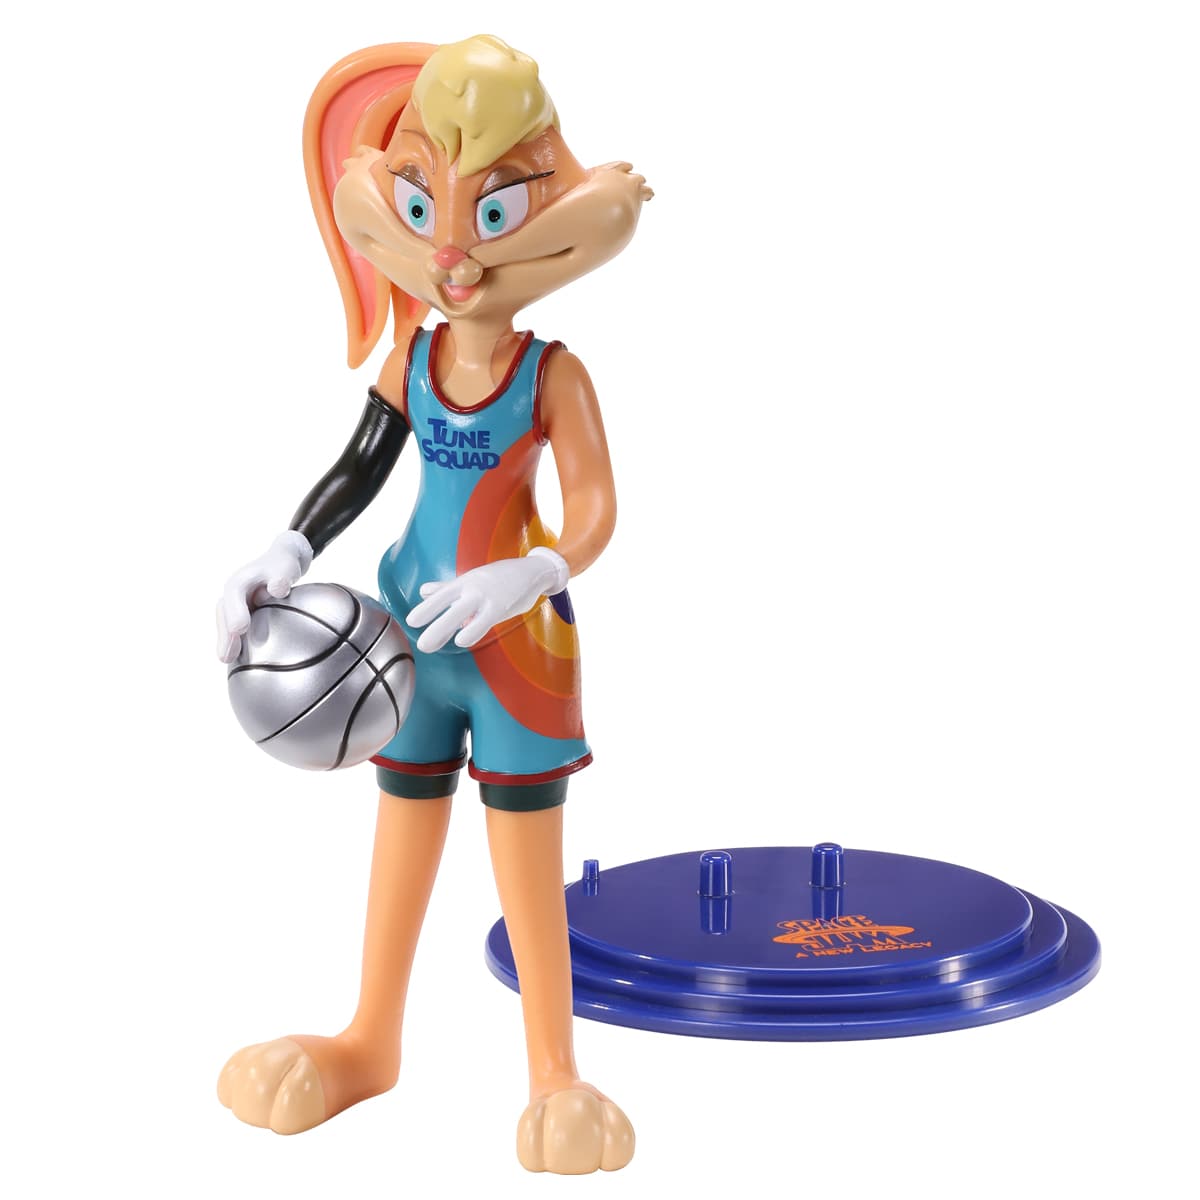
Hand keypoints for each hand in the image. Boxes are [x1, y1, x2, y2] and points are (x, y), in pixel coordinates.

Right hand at [215, 530, 313, 662]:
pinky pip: (232, 626)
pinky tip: (237, 659)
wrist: (282, 559)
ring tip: (226, 660)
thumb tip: (277, 589)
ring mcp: (234, 602)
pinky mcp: (240, 611)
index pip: (234, 594)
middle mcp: (233, 591)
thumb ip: (282, 577)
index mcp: (242, 579)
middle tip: (225, 656)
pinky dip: (232, 640)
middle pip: (224, 612)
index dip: (235, 612)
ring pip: (225, 621)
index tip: (239, 628)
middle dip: (224, 634)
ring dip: (225, 640)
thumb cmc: (285, 564)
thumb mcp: (287, 567)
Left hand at [406, 548, 568, 653]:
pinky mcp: (501, 605)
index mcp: (464, 582)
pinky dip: (472, 629)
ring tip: (430, 645)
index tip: (411, 622)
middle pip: (446, 604)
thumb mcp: (471, 580)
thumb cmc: (501, 577)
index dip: (426, 609)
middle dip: (430, 622)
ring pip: (461, 612)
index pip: (440, 596)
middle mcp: (472, 588)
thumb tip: (423, 590)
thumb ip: (446, 587)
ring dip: (444, 628)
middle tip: (418, 642)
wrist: (532, 571)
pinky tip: (461, 640)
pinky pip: (484, 619)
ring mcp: (486, 596)